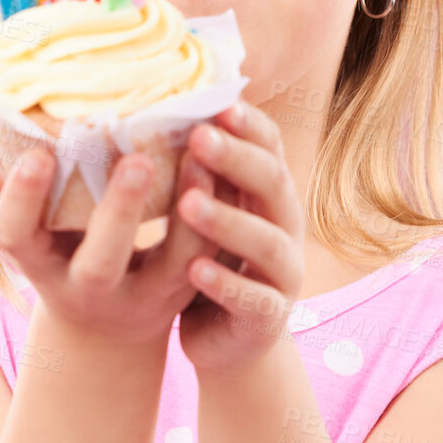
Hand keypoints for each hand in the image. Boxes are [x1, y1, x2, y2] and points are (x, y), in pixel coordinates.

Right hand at [0, 143, 221, 348]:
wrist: (109, 324)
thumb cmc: (59, 253)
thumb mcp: (26, 233)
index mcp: (39, 266)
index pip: (16, 239)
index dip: (21, 200)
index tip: (36, 155)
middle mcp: (87, 289)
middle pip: (100, 260)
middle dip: (117, 212)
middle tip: (134, 157)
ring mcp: (140, 297)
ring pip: (168, 261)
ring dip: (184, 211)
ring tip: (195, 155)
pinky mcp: (181, 290)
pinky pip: (203, 254)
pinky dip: (213, 214)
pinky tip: (217, 167)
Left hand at [172, 99, 304, 377]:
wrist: (229, 342)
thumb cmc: (211, 260)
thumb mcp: (208, 212)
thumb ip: (199, 171)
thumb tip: (157, 107)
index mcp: (270, 194)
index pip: (270, 147)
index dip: (249, 124)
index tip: (216, 100)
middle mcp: (286, 227)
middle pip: (273, 183)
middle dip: (237, 158)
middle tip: (199, 137)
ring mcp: (283, 274)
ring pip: (266, 241)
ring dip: (228, 219)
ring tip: (187, 203)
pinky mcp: (268, 318)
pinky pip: (252, 299)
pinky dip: (225, 283)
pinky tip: (195, 269)